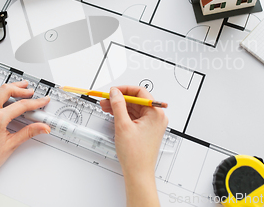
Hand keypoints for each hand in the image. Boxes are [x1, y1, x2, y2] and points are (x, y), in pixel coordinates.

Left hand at [0, 76, 50, 183]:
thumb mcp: (10, 146)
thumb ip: (28, 132)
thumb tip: (42, 127)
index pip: (21, 106)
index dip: (35, 102)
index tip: (43, 101)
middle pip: (7, 91)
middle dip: (21, 89)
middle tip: (32, 92)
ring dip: (9, 86)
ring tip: (19, 85)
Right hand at [100, 86, 167, 206]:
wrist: (138, 173)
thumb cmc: (135, 154)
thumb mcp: (123, 125)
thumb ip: (118, 105)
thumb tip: (115, 92)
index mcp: (156, 113)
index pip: (140, 92)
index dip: (124, 90)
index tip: (113, 91)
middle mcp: (156, 117)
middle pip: (136, 100)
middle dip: (120, 99)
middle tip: (106, 99)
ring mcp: (152, 124)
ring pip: (134, 108)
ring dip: (120, 107)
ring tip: (106, 107)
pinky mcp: (147, 130)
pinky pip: (135, 117)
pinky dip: (124, 114)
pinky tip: (113, 114)